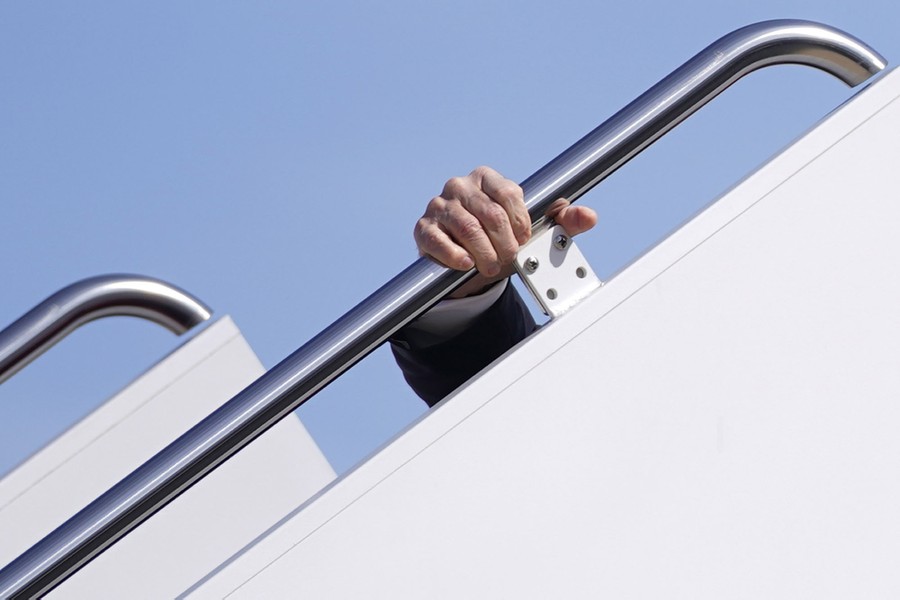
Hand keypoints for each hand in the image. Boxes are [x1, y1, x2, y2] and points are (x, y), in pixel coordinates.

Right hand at [415, 166, 596, 297]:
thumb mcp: (532, 231)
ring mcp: (439, 205)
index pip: (510, 195)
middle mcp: (461, 186)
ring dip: (485, 255)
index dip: (521, 223)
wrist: (464, 261)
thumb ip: (562, 222)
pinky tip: (466, 265)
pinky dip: (456, 257)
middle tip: (509, 259)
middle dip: (505, 244)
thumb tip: (589, 217)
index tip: (524, 240)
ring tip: (490, 267)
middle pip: (491, 214)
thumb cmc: (499, 239)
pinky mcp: (424, 228)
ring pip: (468, 229)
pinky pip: (440, 242)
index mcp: (488, 179)